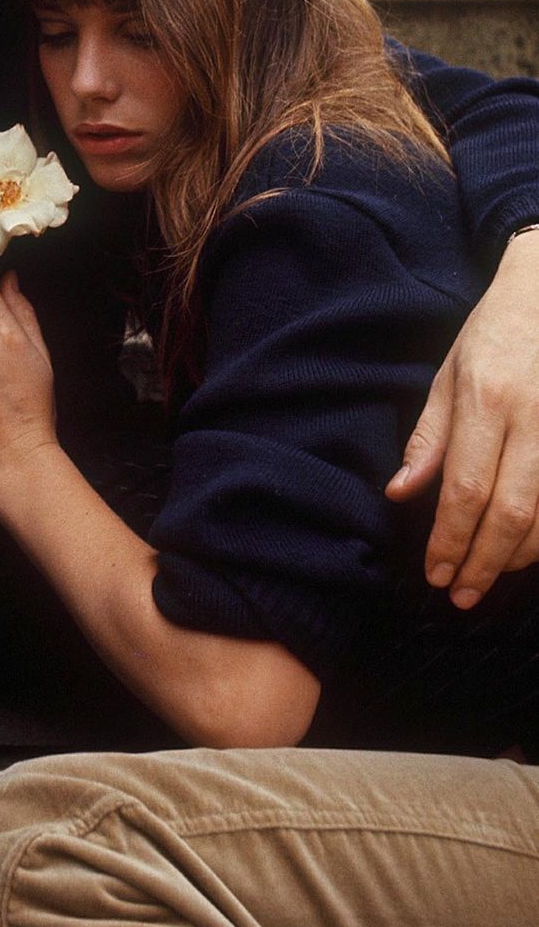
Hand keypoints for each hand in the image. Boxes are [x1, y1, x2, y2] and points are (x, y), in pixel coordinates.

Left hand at [386, 229, 538, 605]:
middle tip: (458, 593)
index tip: (433, 572)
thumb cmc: (497, 333)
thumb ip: (430, 437)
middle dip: (481, 563)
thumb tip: (400, 492)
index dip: (449, 539)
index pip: (465, 488)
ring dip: (518, 558)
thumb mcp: (451, 373)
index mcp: (487, 398)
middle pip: (510, 513)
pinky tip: (527, 550)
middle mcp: (534, 418)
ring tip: (487, 575)